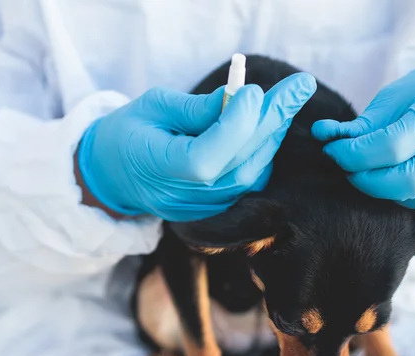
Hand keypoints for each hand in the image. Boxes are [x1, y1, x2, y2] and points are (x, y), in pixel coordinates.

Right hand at [78, 73, 315, 220]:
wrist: (114, 174)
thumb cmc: (129, 132)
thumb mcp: (153, 108)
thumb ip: (195, 109)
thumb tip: (238, 97)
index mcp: (158, 171)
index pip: (207, 158)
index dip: (235, 126)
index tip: (253, 91)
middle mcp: (183, 199)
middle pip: (239, 166)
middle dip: (272, 122)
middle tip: (300, 86)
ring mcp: (201, 210)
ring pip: (251, 176)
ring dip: (273, 135)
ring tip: (288, 100)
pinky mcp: (214, 211)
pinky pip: (248, 183)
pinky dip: (263, 152)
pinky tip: (269, 124)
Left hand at [311, 48, 414, 209]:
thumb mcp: (397, 95)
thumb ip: (363, 123)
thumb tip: (322, 135)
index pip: (392, 146)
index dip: (355, 154)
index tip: (333, 152)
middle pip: (409, 181)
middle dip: (369, 181)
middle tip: (350, 169)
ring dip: (386, 190)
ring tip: (372, 171)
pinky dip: (407, 193)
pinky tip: (397, 176)